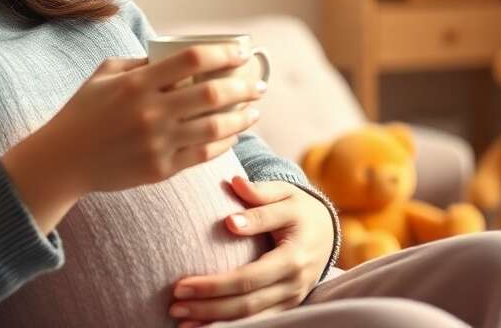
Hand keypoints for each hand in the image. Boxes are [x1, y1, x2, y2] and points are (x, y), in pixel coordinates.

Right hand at [42, 45, 266, 194]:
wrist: (63, 160)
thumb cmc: (83, 111)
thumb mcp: (104, 75)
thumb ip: (139, 63)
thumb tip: (176, 56)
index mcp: (136, 83)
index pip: (191, 59)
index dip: (222, 53)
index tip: (240, 52)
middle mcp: (150, 112)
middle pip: (211, 94)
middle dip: (242, 86)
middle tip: (257, 83)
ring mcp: (157, 143)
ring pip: (215, 128)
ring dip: (242, 118)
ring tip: (254, 110)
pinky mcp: (160, 169)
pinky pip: (203, 155)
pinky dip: (225, 144)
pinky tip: (234, 135)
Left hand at [169, 176, 334, 326]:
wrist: (326, 229)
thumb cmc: (297, 209)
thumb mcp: (284, 194)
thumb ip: (260, 194)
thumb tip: (235, 187)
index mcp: (293, 256)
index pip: (248, 277)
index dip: (214, 284)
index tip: (181, 283)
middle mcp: (294, 283)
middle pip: (246, 304)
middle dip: (208, 306)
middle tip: (174, 304)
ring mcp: (292, 298)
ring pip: (251, 318)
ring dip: (215, 321)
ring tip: (181, 320)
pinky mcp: (287, 306)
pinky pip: (259, 321)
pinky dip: (230, 326)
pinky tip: (203, 325)